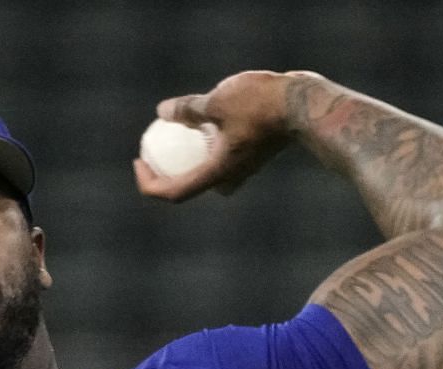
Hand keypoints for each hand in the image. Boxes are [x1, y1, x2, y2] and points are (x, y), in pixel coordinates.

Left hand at [132, 70, 302, 202]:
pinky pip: (222, 153)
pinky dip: (208, 142)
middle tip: (153, 148)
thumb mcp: (216, 101)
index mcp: (217, 174)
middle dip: (167, 170)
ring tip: (176, 132)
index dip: (149, 183)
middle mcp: (230, 178)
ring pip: (208, 169)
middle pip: (189, 185)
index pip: (174, 192)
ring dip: (189, 156)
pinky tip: (202, 117)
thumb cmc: (262, 105)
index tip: (138, 162)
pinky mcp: (254, 153)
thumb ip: (188, 109)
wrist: (305, 106)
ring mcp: (244, 168)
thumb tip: (162, 111)